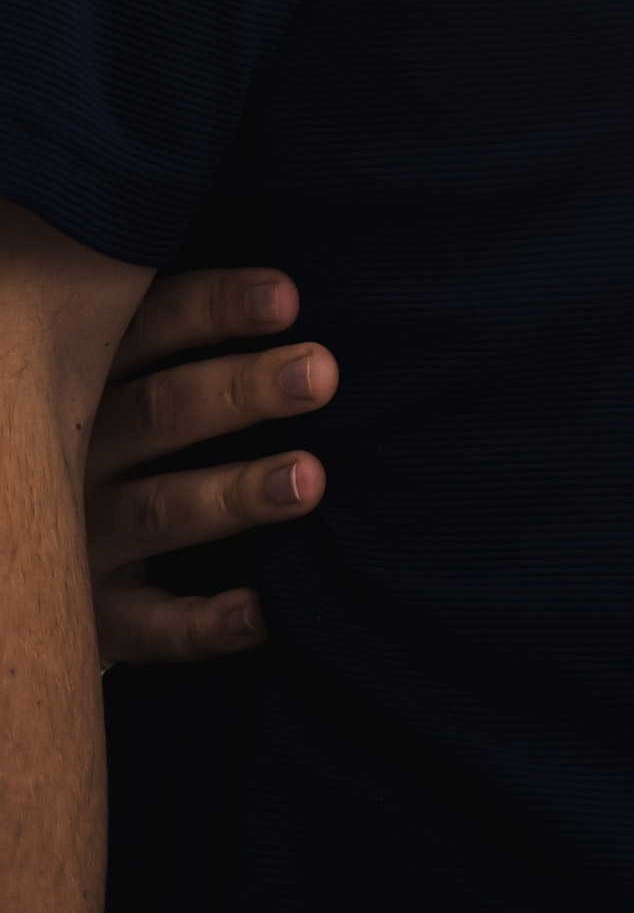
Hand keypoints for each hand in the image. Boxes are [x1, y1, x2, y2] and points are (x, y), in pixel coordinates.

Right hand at [87, 268, 336, 665]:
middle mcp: (76, 451)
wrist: (32, 529)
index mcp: (91, 372)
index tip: (290, 297)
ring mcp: (80, 535)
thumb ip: (177, 326)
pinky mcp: (94, 613)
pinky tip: (263, 612)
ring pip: (159, 510)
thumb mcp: (119, 363)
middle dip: (243, 392)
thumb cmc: (115, 418)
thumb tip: (295, 284)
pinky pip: (148, 627)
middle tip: (322, 373)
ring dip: (236, 494)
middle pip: (161, 412)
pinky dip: (203, 625)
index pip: (152, 325)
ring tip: (310, 480)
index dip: (218, 308)